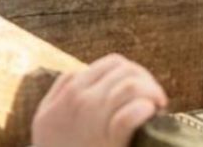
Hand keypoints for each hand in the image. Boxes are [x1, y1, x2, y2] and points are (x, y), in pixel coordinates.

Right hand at [30, 54, 167, 146]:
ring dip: (151, 93)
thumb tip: (82, 72)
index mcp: (72, 90)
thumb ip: (60, 91)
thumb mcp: (45, 118)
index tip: (141, 90)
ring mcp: (95, 119)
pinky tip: (149, 116)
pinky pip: (131, 114)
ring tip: (157, 107)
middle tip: (155, 100)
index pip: (113, 63)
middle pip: (127, 71)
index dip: (134, 73)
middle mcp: (83, 99)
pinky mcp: (110, 141)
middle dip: (147, 81)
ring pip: (131, 86)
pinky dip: (144, 110)